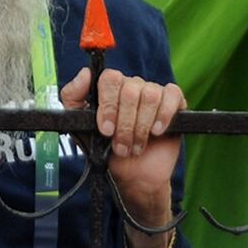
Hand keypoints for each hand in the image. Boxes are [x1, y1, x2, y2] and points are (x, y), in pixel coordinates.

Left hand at [62, 68, 184, 247]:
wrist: (131, 175)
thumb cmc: (104, 147)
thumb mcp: (79, 124)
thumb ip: (73, 96)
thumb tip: (85, 73)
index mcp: (109, 86)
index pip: (109, 78)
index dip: (108, 105)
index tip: (106, 130)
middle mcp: (131, 85)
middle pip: (130, 90)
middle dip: (124, 123)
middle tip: (120, 145)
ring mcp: (153, 92)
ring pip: (150, 95)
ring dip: (141, 126)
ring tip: (136, 146)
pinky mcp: (174, 104)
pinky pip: (173, 95)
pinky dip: (164, 114)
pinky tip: (156, 131)